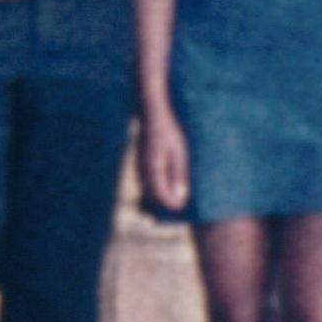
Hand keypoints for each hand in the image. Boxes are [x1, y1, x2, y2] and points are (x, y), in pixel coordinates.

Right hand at [136, 103, 192, 217]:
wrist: (152, 115)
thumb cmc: (169, 132)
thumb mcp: (179, 153)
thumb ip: (179, 175)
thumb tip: (180, 197)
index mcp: (154, 169)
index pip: (161, 196)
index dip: (172, 204)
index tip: (182, 206)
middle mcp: (143, 170)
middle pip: (154, 196)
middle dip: (166, 203)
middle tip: (180, 204)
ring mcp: (139, 166)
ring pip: (148, 190)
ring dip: (160, 196)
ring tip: (174, 196)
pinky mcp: (139, 163)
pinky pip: (146, 182)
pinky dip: (156, 187)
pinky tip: (165, 184)